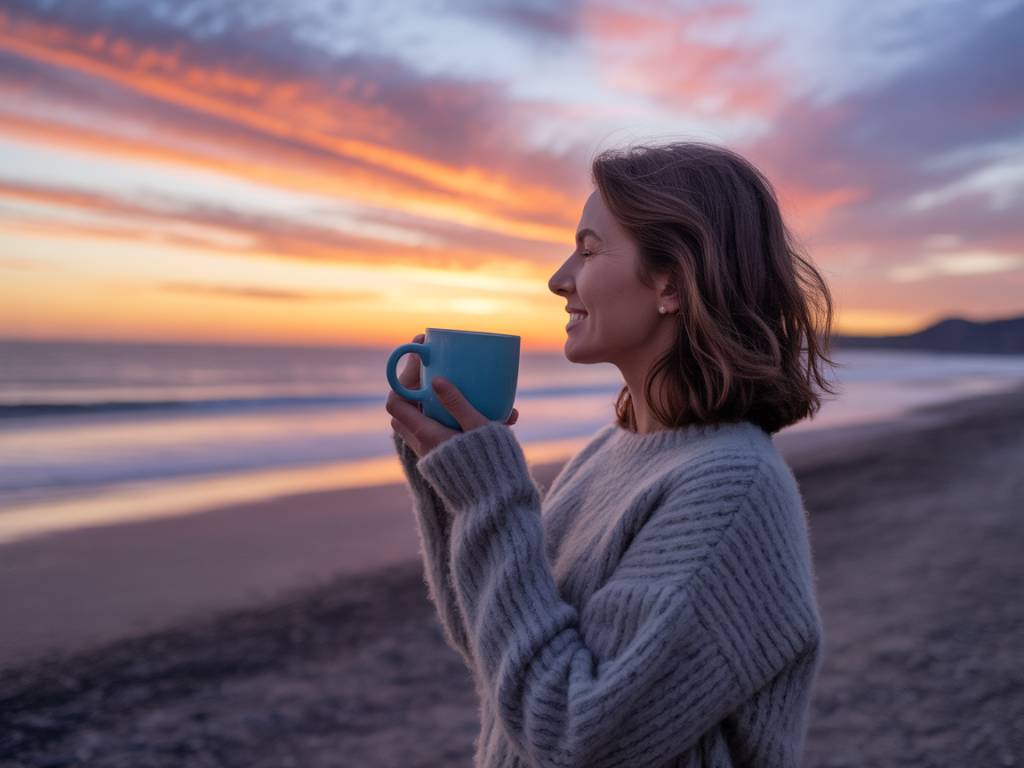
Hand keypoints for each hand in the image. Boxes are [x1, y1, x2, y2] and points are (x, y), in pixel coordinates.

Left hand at [386, 333, 517, 459]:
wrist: (496, 505)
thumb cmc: (490, 465)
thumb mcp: (478, 428)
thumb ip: (457, 403)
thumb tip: (435, 379)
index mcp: (426, 434)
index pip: (396, 400)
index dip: (401, 374)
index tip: (420, 350)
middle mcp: (422, 444)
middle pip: (404, 406)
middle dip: (416, 382)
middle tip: (437, 362)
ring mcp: (430, 453)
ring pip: (419, 418)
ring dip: (431, 398)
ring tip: (454, 380)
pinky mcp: (442, 459)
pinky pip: (434, 430)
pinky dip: (444, 414)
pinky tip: (475, 406)